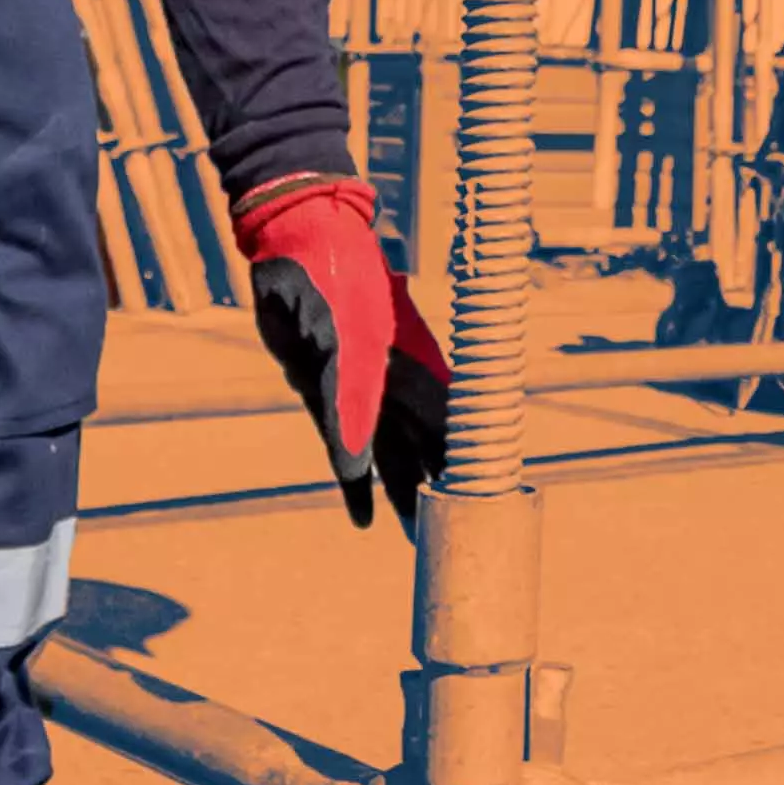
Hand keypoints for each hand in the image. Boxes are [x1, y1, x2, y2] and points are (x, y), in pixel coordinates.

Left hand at [231, 175, 447, 532]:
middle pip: (426, 451)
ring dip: (403, 496)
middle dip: (441, 494)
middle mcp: (397, 385)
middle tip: (454, 541)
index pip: (450, 432)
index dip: (468, 469)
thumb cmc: (333, 279)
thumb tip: (353, 465)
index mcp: (415, 369)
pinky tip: (363, 519)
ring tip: (416, 539)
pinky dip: (355, 486)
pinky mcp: (328, 396)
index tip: (486, 506)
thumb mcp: (342, 337)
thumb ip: (349, 403)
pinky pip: (348, 450)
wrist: (297, 243)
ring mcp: (365, 391)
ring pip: (393, 456)